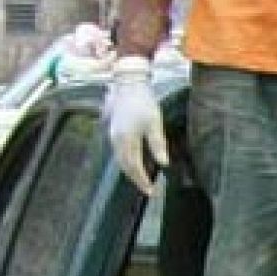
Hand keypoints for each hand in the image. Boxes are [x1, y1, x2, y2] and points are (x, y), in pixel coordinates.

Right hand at [103, 56, 167, 195]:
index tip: (151, 191)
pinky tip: (136, 163)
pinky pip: (119, 152)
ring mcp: (113, 135)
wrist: (128, 84)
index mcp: (127, 140)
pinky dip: (127, 161)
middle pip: (125, 166)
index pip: (134, 167)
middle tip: (148, 189)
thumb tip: (163, 163)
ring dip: (131, 171)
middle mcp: (116, 140)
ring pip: (120, 160)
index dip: (142, 180)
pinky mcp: (113, 131)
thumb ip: (157, 144)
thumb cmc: (143, 102)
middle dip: (136, 179)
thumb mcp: (154, 123)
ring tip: (143, 180)